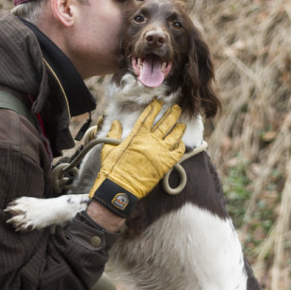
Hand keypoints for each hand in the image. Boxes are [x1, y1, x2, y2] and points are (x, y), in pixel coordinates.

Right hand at [89, 101, 184, 216]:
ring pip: (175, 134)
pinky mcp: (166, 164)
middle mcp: (151, 140)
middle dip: (172, 113)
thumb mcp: (108, 149)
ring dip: (179, 128)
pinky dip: (181, 146)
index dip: (154, 108)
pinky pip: (179, 151)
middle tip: (176, 108)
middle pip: (166, 122)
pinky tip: (180, 143)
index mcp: (137, 135)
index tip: (159, 102)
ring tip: (182, 125)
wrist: (120, 187)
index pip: (148, 116)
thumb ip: (113, 134)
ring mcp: (160, 151)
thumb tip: (115, 123)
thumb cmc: (112, 169)